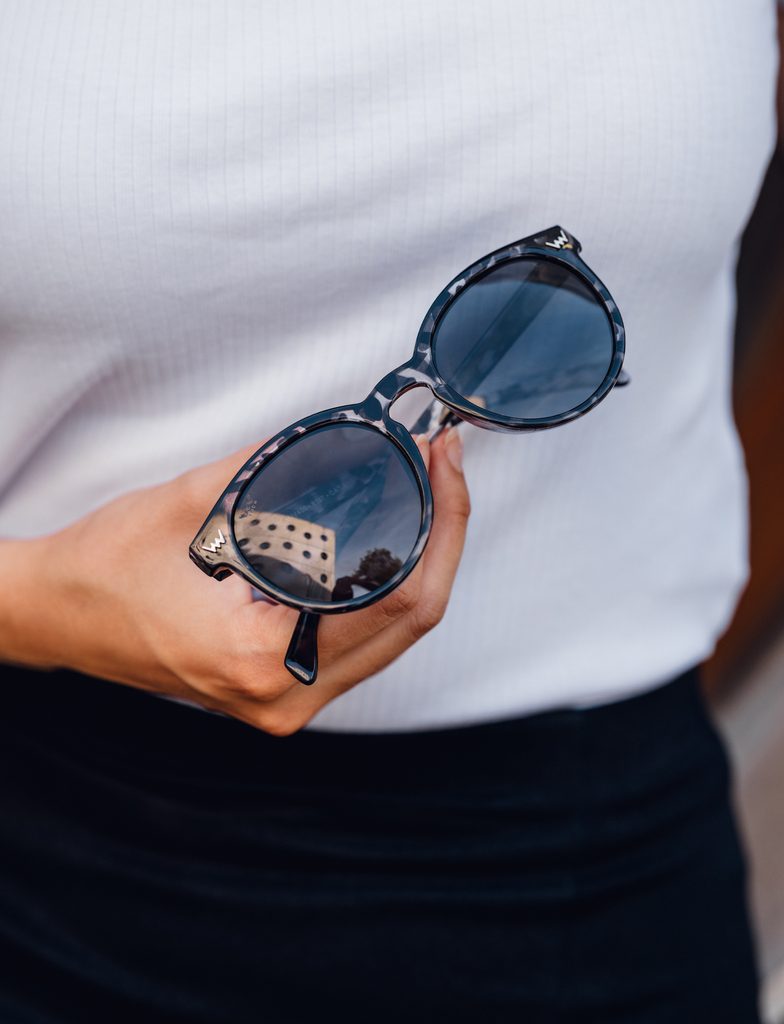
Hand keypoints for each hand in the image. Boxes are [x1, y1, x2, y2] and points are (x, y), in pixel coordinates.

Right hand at [1, 430, 469, 734]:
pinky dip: (389, 594)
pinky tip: (395, 544)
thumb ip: (284, 465)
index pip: (400, 594)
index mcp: (262, 656)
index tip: (444, 458)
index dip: (441, 519)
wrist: (60, 613)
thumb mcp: (195, 499)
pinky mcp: (283, 695)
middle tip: (446, 469)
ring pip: (397, 639)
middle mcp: (284, 696)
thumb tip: (360, 432)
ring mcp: (286, 705)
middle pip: (414, 621)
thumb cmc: (107, 566)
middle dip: (445, 537)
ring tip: (429, 496)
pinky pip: (366, 648)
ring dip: (424, 565)